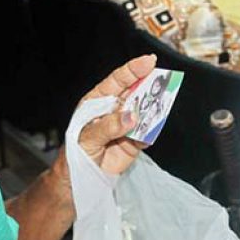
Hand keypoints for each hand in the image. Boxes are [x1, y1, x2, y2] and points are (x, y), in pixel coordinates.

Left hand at [77, 54, 155, 174]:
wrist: (80, 178)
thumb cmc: (75, 152)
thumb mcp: (87, 137)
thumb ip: (108, 126)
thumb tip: (131, 116)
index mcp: (98, 101)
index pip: (118, 81)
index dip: (133, 70)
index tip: (149, 61)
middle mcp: (114, 110)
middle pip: (135, 92)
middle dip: (150, 84)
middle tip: (164, 80)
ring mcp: (126, 124)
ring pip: (144, 110)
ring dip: (154, 106)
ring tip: (163, 101)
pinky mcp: (135, 141)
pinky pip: (148, 131)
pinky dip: (153, 128)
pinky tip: (154, 124)